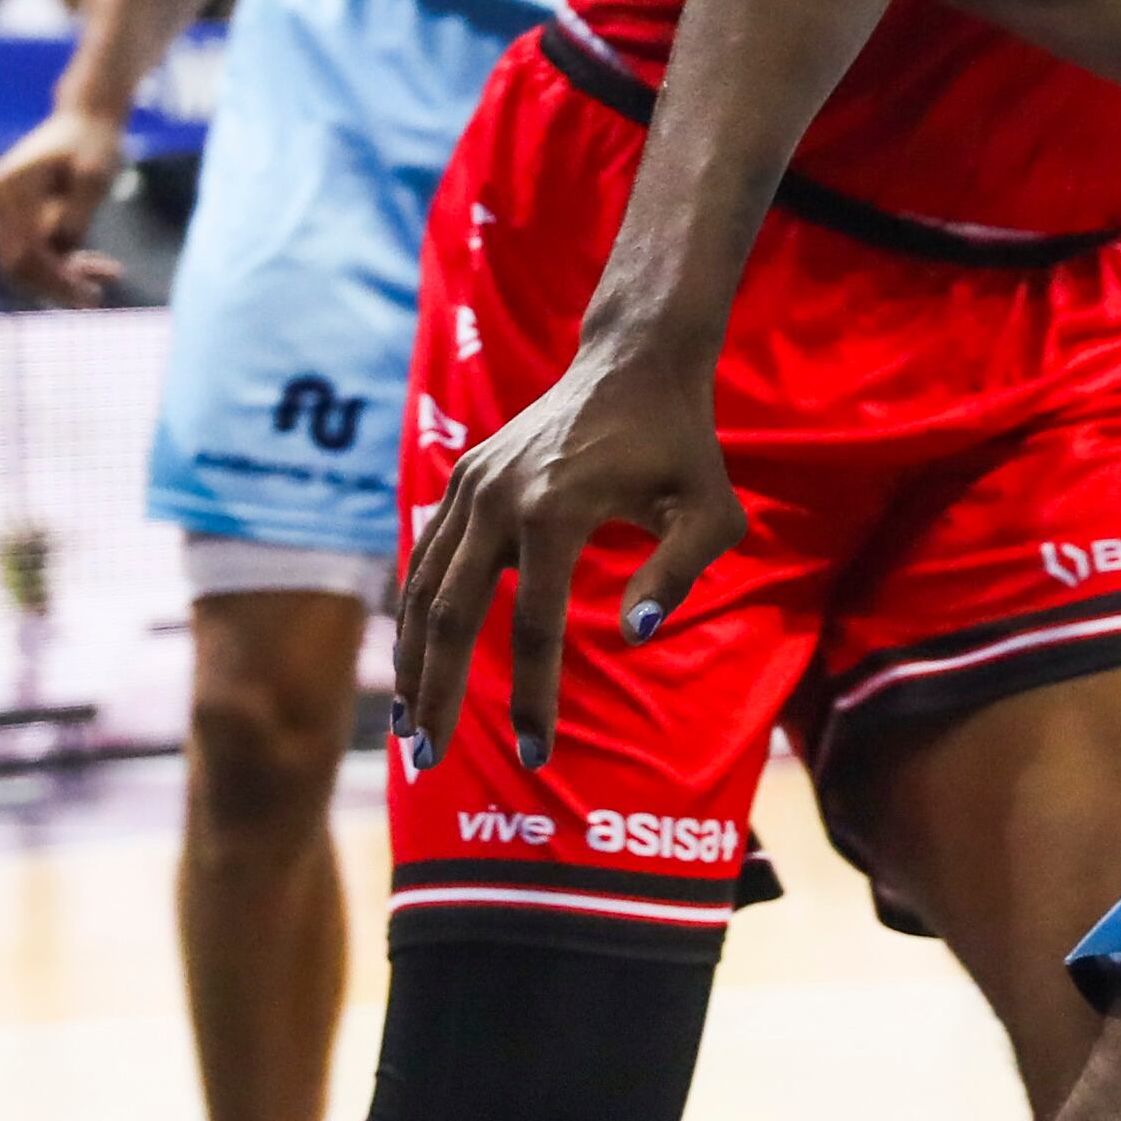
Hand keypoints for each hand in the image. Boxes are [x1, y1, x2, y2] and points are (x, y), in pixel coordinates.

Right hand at [0, 105, 130, 304]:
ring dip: (60, 276)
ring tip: (107, 273)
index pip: (26, 253)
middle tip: (99, 296)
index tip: (92, 297)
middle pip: (18, 265)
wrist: (85, 121)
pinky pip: (25, 252)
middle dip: (58, 284)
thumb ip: (76, 216)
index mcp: (9, 188)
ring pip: (20, 264)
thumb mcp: (95, 178)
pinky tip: (92, 264)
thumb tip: (60, 255)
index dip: (57, 281)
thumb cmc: (95, 146)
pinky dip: (56, 263)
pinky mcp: (5, 217)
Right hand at [392, 347, 744, 772]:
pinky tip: (414, 660)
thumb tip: (634, 635)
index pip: (537, 626)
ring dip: (411, 660)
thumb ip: (680, 572)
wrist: (634, 360)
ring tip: (409, 726)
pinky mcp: (460, 478)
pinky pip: (425, 557)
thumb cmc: (682, 443)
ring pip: (423, 590)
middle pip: (452, 616)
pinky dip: (414, 613)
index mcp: (557, 511)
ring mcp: (470, 486)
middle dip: (437, 693)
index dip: (534, 696)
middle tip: (427, 759)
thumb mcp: (711, 509)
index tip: (537, 754)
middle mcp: (498, 499)